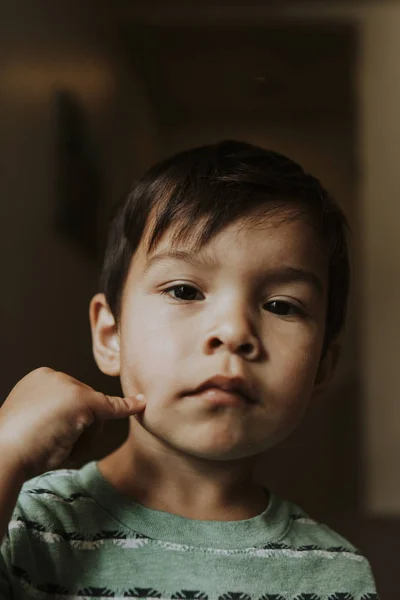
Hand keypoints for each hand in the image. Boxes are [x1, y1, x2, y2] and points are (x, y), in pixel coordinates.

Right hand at [0, 367, 145, 479]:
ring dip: (80, 437)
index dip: (66, 424)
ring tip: (51, 443)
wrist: (3, 454)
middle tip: (45, 441)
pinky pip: (111, 407)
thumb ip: (57, 415)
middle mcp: (53, 375)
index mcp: (39, 379)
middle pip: (84, 404)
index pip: (69, 400)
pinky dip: (127, 407)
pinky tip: (141, 404)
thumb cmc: (16, 447)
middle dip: (75, 430)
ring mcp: (68, 385)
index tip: (45, 434)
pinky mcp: (81, 399)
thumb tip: (84, 421)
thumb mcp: (35, 423)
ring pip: (94, 414)